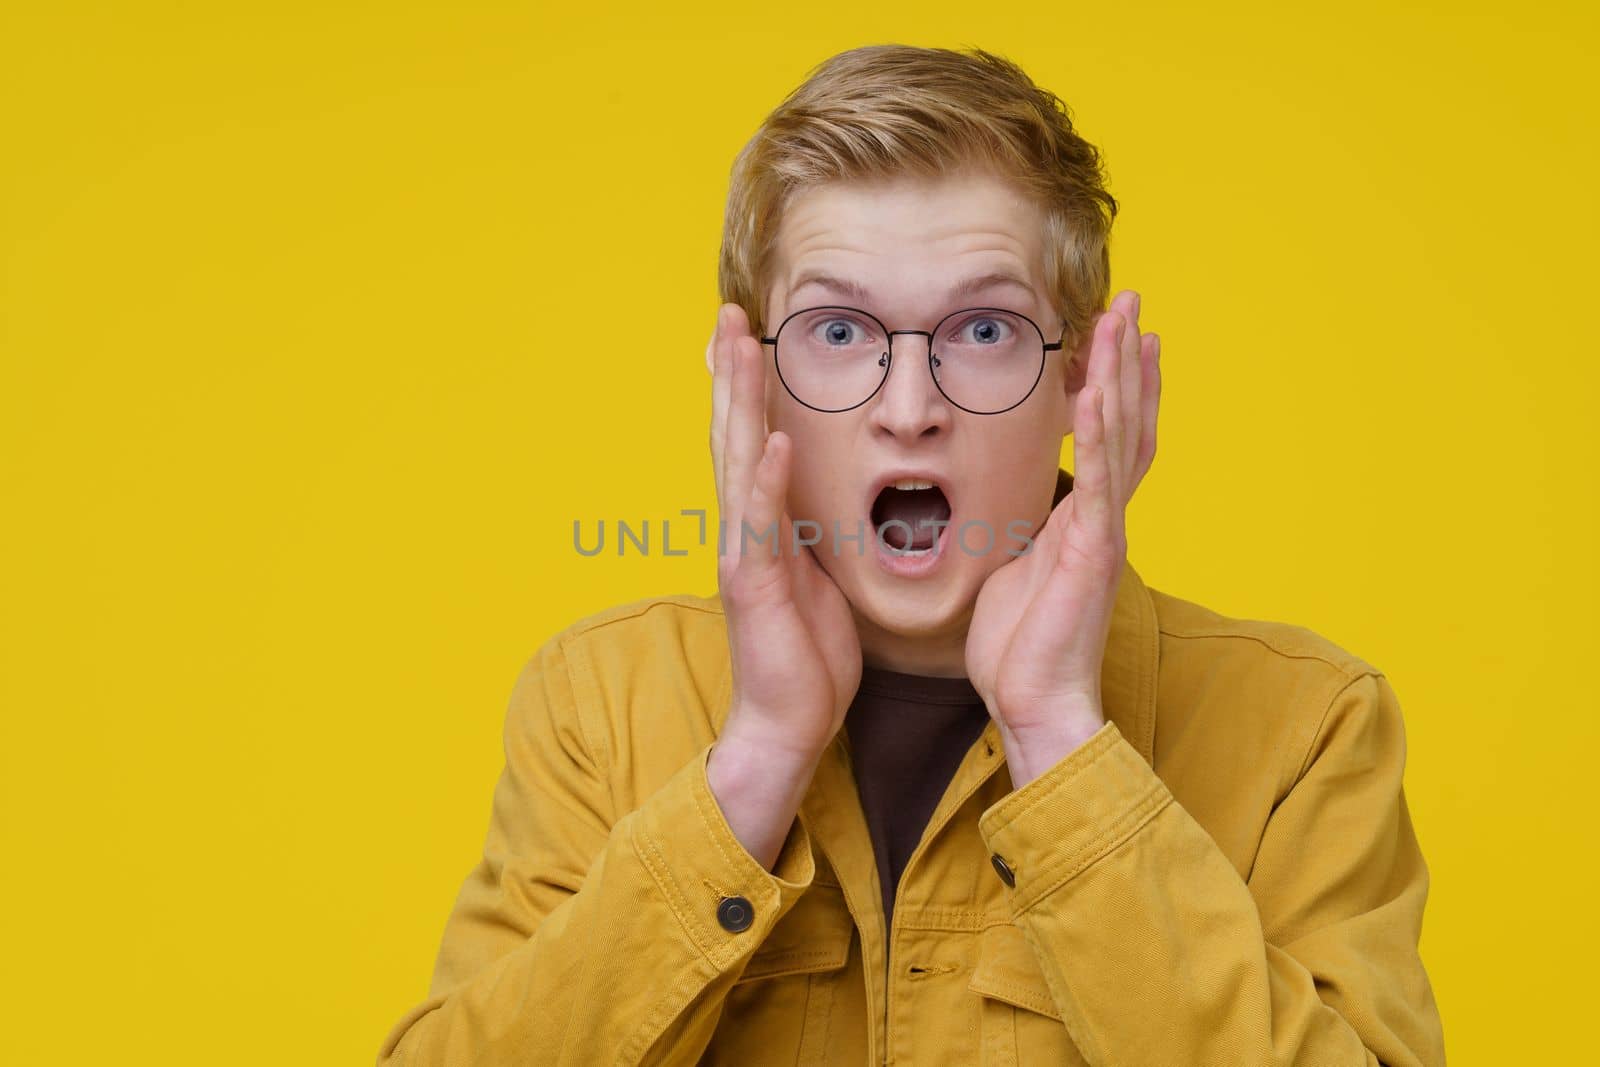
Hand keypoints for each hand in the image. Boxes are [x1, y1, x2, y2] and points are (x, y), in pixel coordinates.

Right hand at [708, 303, 862, 763]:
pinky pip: (761, 524)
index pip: (748, 439)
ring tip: (740, 349)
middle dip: (731, 372)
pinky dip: (766, 481)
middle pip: (732, 434)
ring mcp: (742, 553)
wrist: (788, 723)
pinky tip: (774, 440)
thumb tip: (820, 491)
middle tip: (729, 313)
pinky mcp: (754, 586)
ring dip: (740, 403)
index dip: (745, 385)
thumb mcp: (817, 574)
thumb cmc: (807, 653)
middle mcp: (742, 529)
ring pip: (737, 463)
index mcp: (761, 523)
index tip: (745, 331)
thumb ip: (808, 528)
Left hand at [964, 290, 1160, 769]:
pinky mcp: (1092, 550)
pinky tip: (1095, 390)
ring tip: (1127, 322)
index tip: (1123, 337)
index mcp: (1085, 521)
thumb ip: (1024, 535)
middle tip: (1134, 302)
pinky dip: (1096, 433)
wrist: (1036, 704)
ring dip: (1122, 375)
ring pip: (1120, 437)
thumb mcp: (1015, 572)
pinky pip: (1097, 480)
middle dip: (1129, 359)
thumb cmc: (1021, 650)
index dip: (1121, 386)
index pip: (1112, 438)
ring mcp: (1103, 531)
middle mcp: (1104, 518)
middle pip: (1126, 421)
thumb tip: (1013, 515)